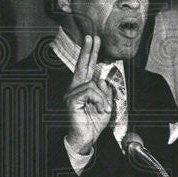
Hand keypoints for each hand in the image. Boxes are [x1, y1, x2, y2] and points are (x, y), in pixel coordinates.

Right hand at [63, 35, 111, 154]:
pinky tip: (100, 109)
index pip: (86, 67)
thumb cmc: (94, 124)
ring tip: (103, 109)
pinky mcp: (71, 100)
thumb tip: (102, 79)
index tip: (93, 40)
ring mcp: (71, 94)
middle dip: (88, 50)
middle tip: (92, 37)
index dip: (90, 53)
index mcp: (83, 88)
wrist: (87, 139)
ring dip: (103, 98)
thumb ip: (105, 91)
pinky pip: (90, 92)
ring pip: (93, 85)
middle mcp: (75, 88)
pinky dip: (99, 100)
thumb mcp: (106, 105)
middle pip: (82, 66)